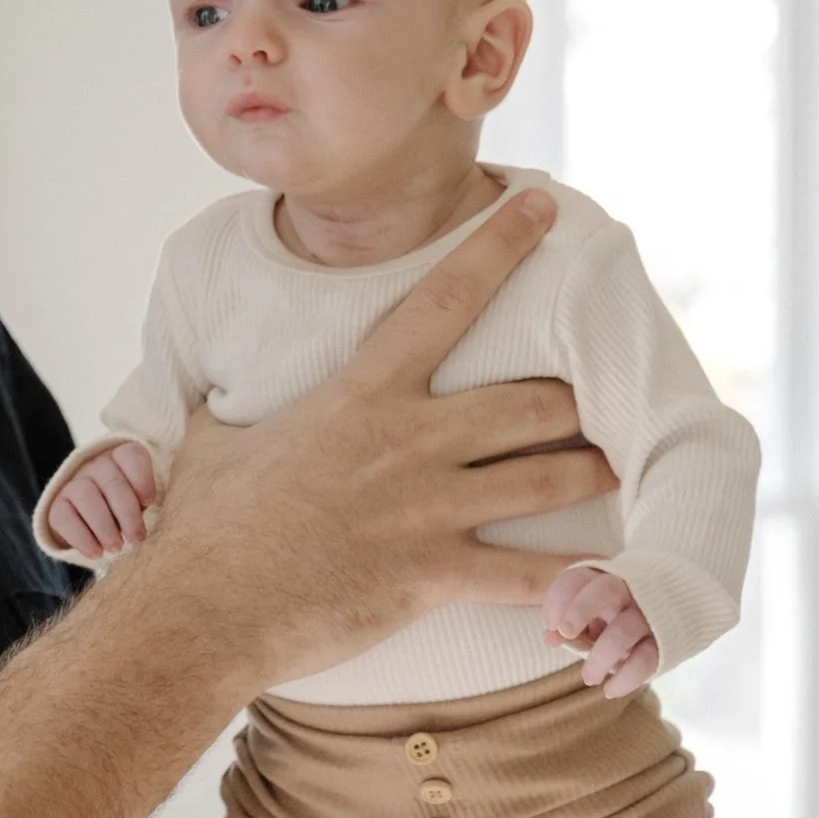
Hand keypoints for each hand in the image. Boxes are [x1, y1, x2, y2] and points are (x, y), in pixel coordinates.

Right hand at [47, 440, 161, 559]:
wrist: (96, 526)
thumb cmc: (127, 512)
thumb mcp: (143, 504)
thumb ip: (146, 505)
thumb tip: (145, 527)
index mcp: (121, 458)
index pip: (132, 456)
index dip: (143, 480)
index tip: (149, 503)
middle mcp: (96, 465)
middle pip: (112, 482)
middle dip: (128, 514)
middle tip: (136, 538)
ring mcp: (74, 484)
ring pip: (86, 497)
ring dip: (105, 527)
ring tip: (117, 547)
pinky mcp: (57, 506)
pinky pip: (65, 518)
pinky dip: (83, 539)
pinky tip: (96, 553)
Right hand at [140, 192, 617, 704]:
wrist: (200, 608)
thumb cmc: (201, 526)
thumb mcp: (212, 441)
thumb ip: (234, 414)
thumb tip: (209, 407)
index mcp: (359, 395)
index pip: (443, 299)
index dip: (498, 247)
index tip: (541, 208)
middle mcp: (407, 442)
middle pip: (529, 402)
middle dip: (574, 399)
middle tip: (598, 399)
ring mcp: (426, 509)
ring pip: (546, 479)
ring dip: (591, 473)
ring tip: (619, 467)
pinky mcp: (432, 575)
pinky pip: (526, 576)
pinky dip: (576, 580)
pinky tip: (612, 579)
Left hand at [544, 561, 658, 696]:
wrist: (673, 616)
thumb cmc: (618, 618)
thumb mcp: (592, 619)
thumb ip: (568, 626)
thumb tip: (550, 638)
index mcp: (603, 581)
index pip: (577, 579)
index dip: (559, 600)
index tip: (551, 625)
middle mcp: (628, 592)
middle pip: (605, 589)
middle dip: (580, 609)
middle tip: (565, 632)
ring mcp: (648, 616)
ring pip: (623, 631)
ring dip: (599, 658)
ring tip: (588, 678)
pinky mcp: (664, 642)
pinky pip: (645, 660)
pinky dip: (625, 679)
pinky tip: (610, 691)